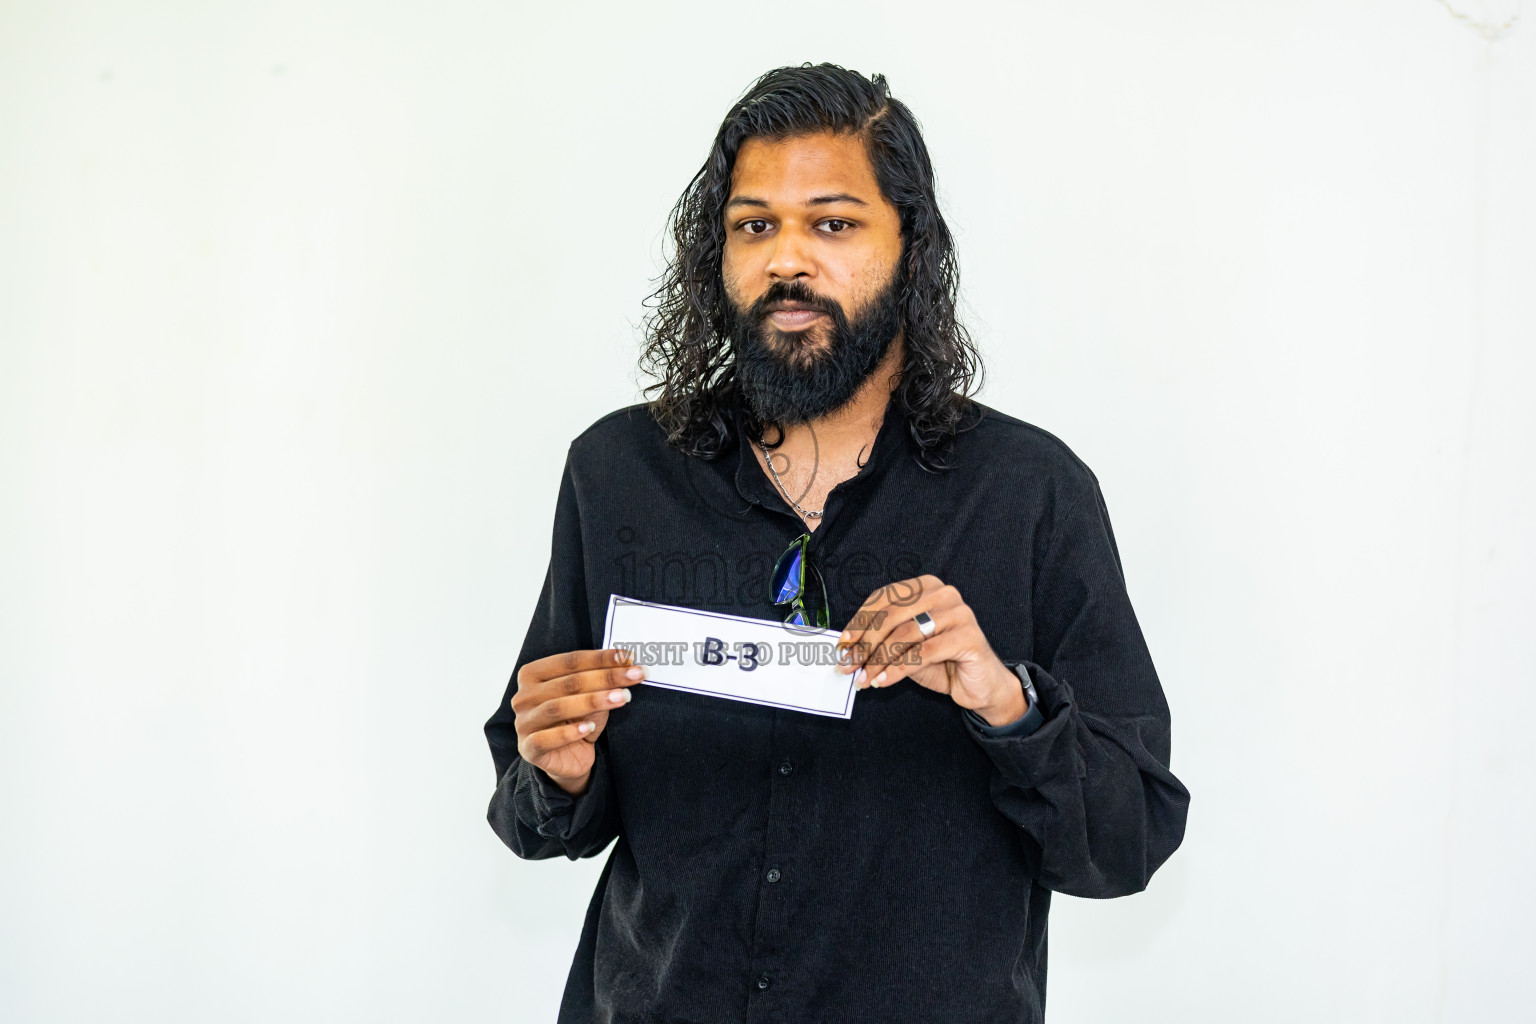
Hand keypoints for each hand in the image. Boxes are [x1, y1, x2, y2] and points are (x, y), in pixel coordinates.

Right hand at [511, 648, 644, 794]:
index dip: (600, 658)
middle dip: (605, 677)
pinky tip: (590, 728)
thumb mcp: (591, 696)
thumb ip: (601, 680)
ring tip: (622, 698)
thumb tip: (627, 662)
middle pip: (567, 683)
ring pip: (557, 707)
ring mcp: (523, 723)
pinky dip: (568, 733)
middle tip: (635, 675)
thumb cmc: (577, 719)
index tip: (629, 657)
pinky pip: (546, 739)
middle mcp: (523, 696)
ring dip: (592, 701)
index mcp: (532, 674)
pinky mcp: (528, 748)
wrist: (569, 758)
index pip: (569, 661)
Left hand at [835, 574, 1026, 726]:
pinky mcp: (968, 637)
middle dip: (865, 644)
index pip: (883, 599)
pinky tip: (883, 682)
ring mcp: (958, 613)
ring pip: (904, 635)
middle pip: (891, 615)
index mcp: (925, 586)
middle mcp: (943, 593)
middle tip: (848, 666)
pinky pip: (923, 653)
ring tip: (864, 679)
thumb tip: (847, 647)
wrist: (980, 685)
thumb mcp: (906, 646)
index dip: (859, 622)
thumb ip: (882, 639)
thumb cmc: (940, 662)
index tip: (842, 645)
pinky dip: (897, 670)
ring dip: (878, 661)